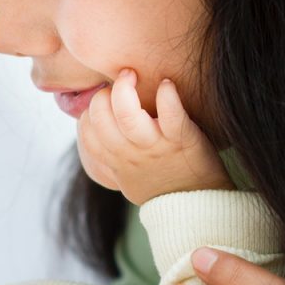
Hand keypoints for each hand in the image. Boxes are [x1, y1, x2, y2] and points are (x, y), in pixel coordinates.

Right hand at [76, 69, 231, 203]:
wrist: (197, 209)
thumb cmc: (161, 188)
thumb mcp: (127, 178)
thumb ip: (110, 155)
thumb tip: (96, 130)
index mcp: (115, 161)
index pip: (87, 131)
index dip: (89, 112)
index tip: (102, 104)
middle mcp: (129, 152)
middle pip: (100, 117)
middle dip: (103, 94)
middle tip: (118, 83)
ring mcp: (155, 146)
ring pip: (127, 114)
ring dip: (125, 89)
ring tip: (130, 75)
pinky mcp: (181, 140)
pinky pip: (171, 115)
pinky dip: (167, 95)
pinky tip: (166, 85)